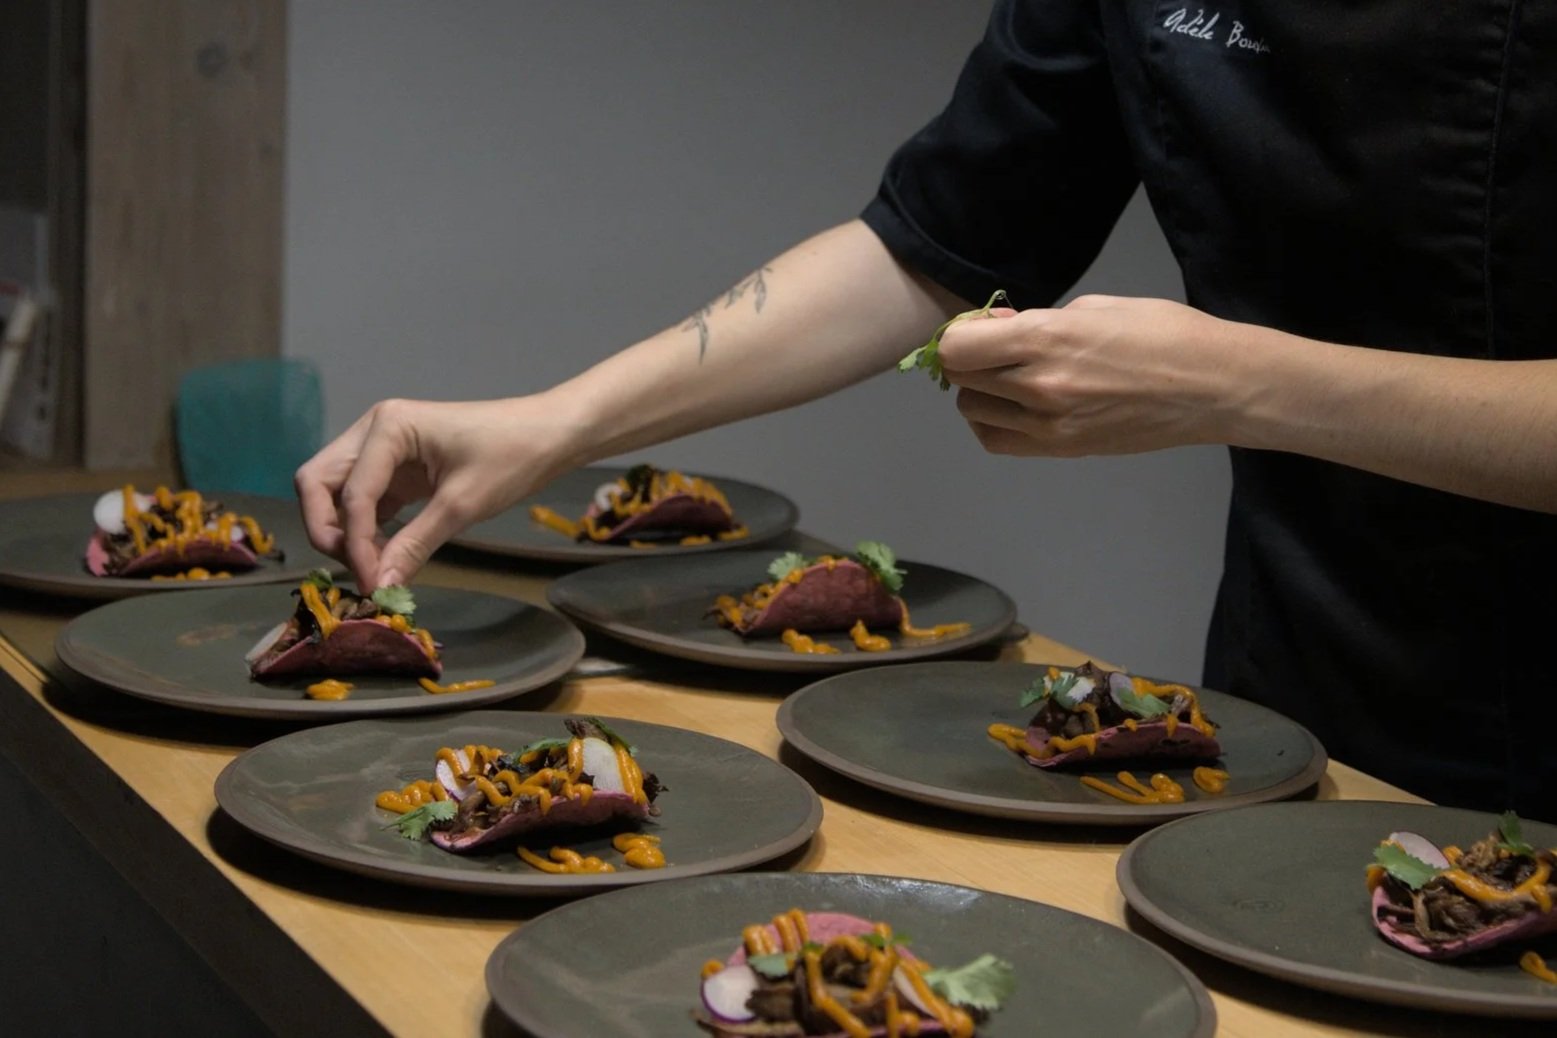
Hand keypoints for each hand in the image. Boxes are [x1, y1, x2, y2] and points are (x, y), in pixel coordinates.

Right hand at [295, 396, 575, 590]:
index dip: (355, 543)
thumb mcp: (462, 505)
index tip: (372, 583)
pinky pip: (364, 501)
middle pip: (318, 483)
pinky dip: (366, 530)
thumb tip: (380, 587)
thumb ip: (415, 544)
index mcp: (388, 426)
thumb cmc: (512, 456)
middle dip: (328, 529)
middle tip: (358, 570)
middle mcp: (374, 431)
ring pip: (335, 493)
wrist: (549, 435)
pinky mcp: (396, 469)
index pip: (351, 492)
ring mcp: (382, 449)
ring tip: (375, 569)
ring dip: (345, 532)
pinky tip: (385, 557)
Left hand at [937, 295, 1242, 455]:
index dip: (959, 335)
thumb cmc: (1163, 334)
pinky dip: (993, 424)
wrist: (1213, 387)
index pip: (957, 348)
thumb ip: (1038, 320)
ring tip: (1009, 380)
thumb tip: (998, 328)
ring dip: (980, 393)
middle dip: (969, 362)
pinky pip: (997, 442)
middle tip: (995, 351)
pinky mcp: (1062, 450)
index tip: (979, 329)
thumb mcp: (1096, 306)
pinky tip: (1014, 408)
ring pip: (974, 413)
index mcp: (1045, 340)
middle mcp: (1038, 386)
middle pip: (960, 380)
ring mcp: (1048, 425)